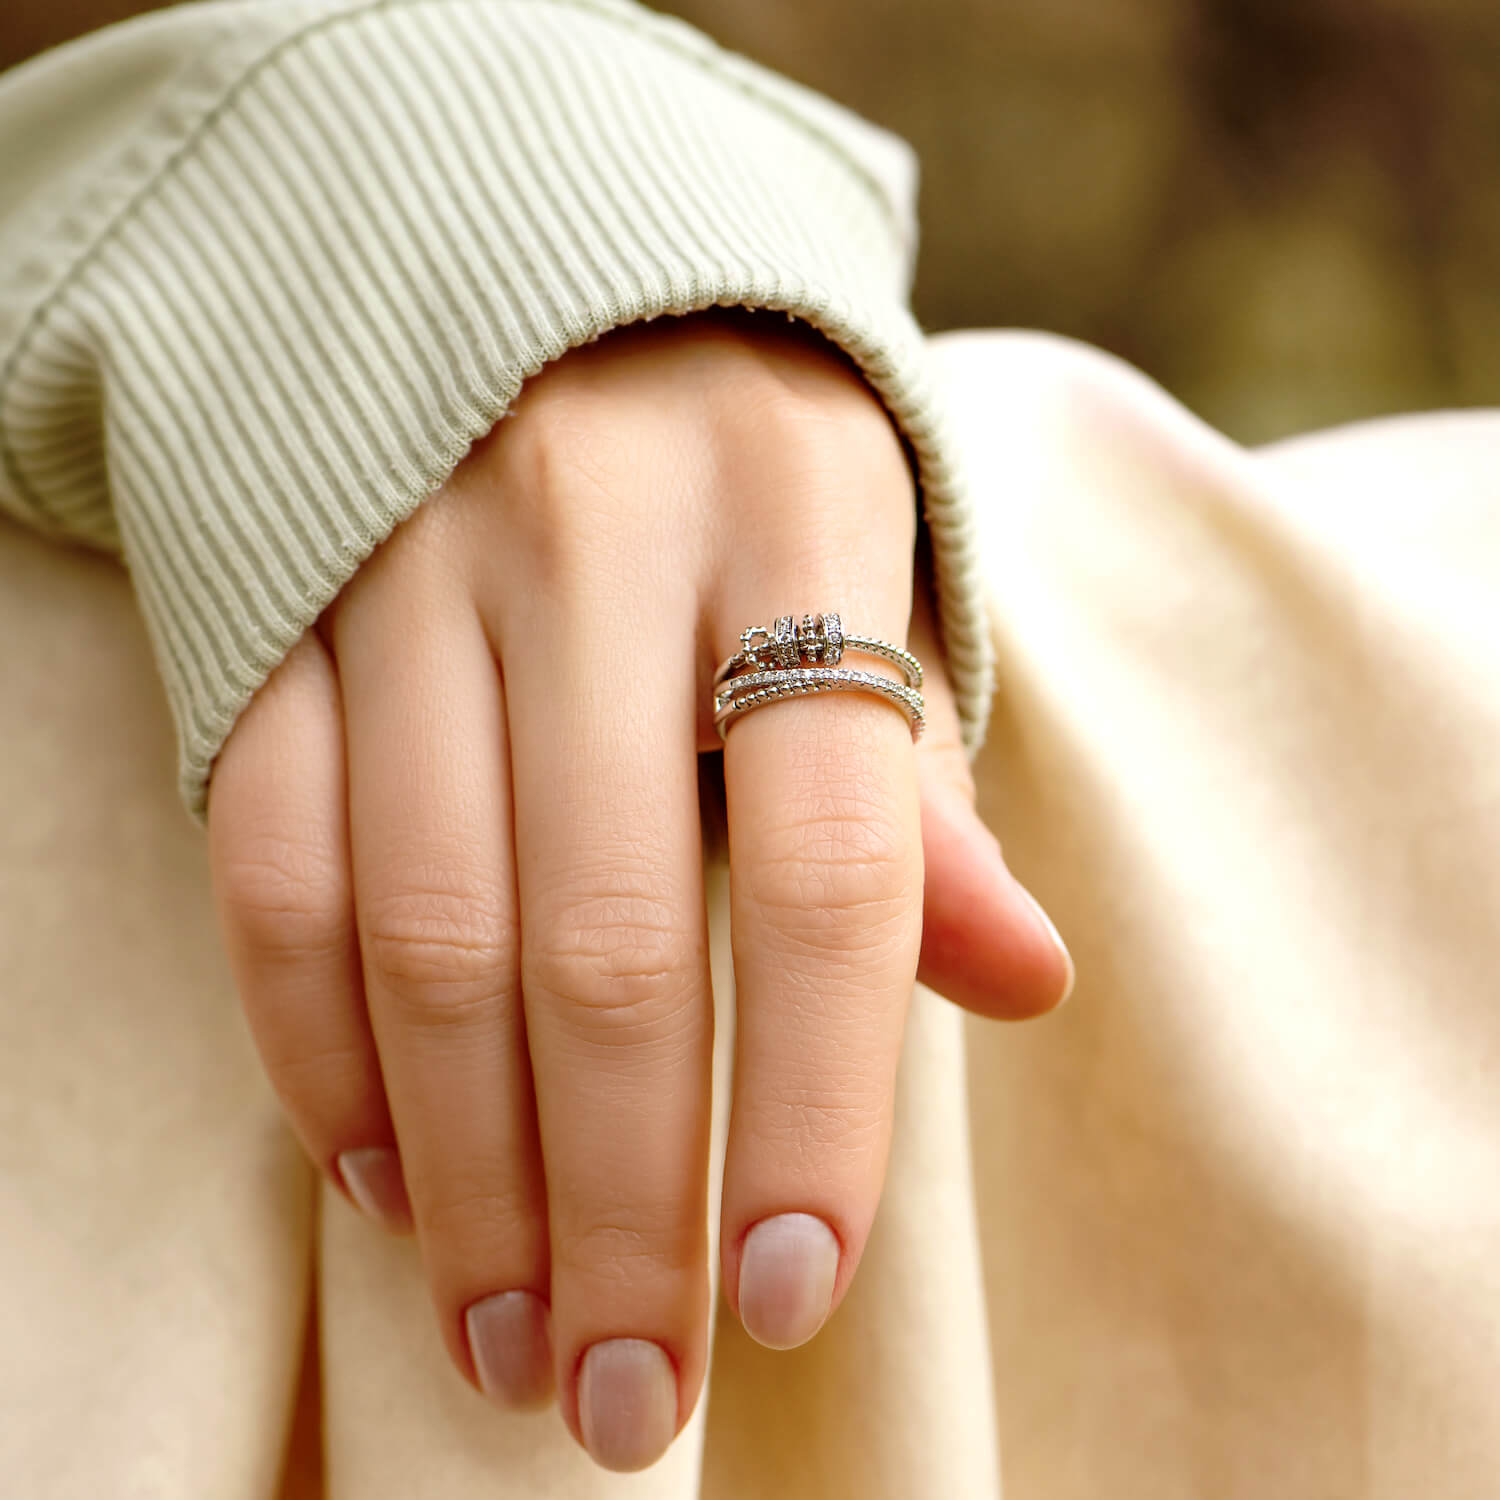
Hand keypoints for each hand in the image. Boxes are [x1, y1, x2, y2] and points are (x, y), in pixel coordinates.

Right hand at [204, 306, 1071, 1471]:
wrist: (541, 290)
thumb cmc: (744, 471)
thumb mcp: (871, 573)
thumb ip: (920, 784)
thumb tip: (1022, 981)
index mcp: (794, 519)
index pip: (831, 865)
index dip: (818, 1101)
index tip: (791, 1294)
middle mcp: (595, 537)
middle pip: (610, 941)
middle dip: (621, 1202)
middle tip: (623, 1394)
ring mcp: (411, 567)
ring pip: (428, 930)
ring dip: (470, 1169)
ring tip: (505, 1334)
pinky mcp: (280, 610)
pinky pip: (277, 863)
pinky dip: (318, 1046)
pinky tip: (384, 1176)